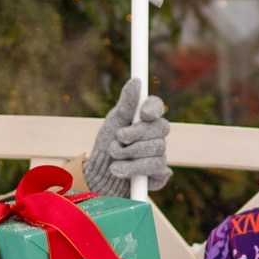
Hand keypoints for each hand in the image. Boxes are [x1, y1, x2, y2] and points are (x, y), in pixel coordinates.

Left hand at [84, 78, 170, 195]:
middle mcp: (156, 136)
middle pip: (161, 128)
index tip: (143, 113)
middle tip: (118, 139)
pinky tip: (121, 171)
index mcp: (145, 120)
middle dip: (136, 134)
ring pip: (158, 150)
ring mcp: (160, 155)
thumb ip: (126, 104)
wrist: (98, 176)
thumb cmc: (106, 146)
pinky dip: (134, 170)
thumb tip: (136, 82)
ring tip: (113, 159)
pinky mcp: (159, 175)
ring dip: (130, 155)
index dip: (153, 108)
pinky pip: (156, 169)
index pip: (157, 107)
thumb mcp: (113, 123)